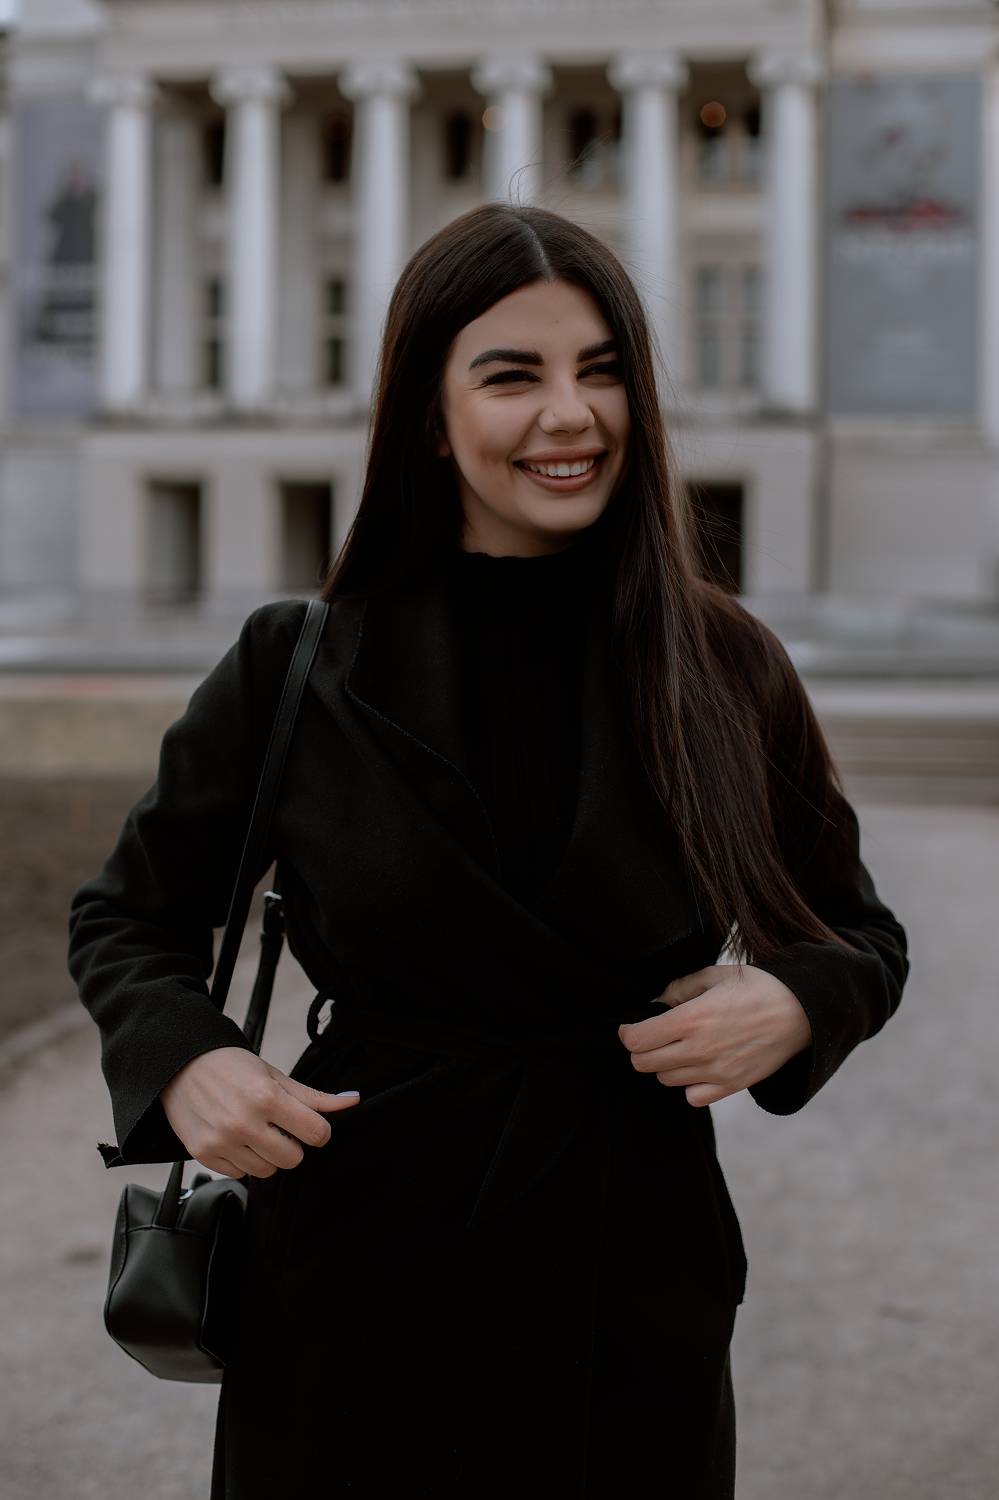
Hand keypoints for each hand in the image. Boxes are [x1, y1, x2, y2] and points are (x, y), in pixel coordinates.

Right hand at [159, 1045, 361, 1178]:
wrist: (180, 1065)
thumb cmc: (231, 1066)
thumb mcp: (275, 1075)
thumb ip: (314, 1096)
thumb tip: (352, 1102)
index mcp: (266, 1098)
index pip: (315, 1133)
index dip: (317, 1131)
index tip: (308, 1125)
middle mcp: (244, 1123)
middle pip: (293, 1159)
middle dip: (292, 1145)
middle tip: (279, 1127)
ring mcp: (222, 1141)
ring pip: (267, 1171)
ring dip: (268, 1155)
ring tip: (255, 1130)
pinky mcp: (204, 1154)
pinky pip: (239, 1174)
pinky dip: (243, 1160)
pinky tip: (236, 1138)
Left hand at [617, 964, 812, 1107]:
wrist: (800, 1012)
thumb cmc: (757, 988)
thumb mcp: (715, 975)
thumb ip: (680, 987)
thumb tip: (657, 1002)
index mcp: (691, 1019)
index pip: (637, 1040)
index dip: (628, 1034)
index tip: (631, 1027)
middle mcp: (699, 1049)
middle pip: (645, 1064)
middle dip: (642, 1049)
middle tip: (653, 1037)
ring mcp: (715, 1071)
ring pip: (666, 1080)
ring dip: (665, 1065)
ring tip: (680, 1048)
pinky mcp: (731, 1086)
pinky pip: (693, 1097)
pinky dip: (689, 1085)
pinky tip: (698, 1067)